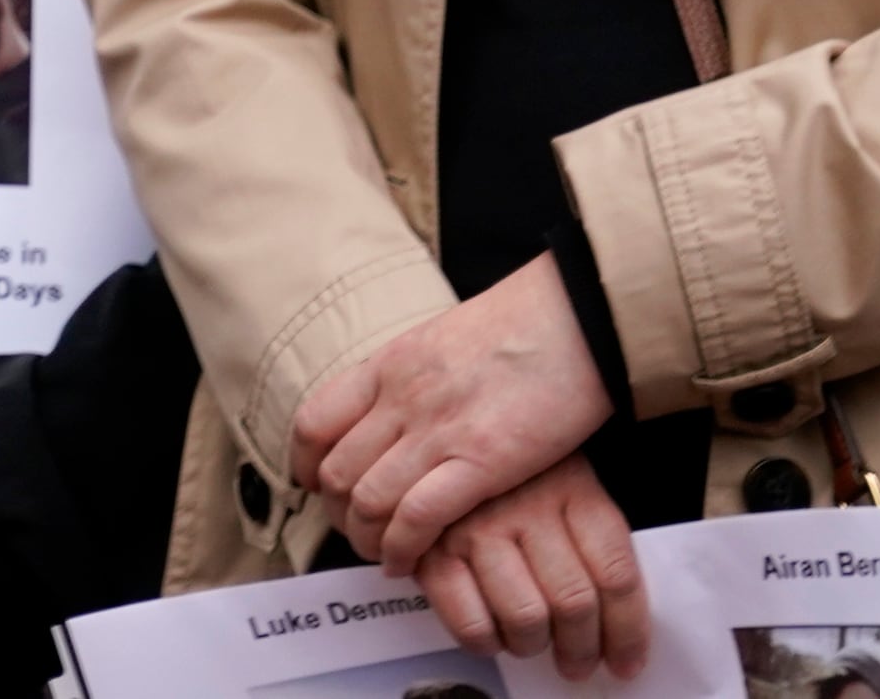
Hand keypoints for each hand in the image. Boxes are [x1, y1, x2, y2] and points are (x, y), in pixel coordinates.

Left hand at [295, 257, 614, 569]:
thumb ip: (413, 376)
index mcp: (388, 365)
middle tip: (354, 532)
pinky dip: (404, 547)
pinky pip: (418, 516)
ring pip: (369, 499)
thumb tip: (399, 408)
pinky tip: (408, 561)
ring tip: (380, 555)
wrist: (574, 319)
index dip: (306, 464)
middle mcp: (400, 398)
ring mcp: (436, 430)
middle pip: (337, 471)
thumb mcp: (443, 341)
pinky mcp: (480, 462)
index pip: (315, 422)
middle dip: (337, 513)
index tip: (315, 487)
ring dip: (366, 538)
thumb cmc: (522, 328)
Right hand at [410, 454, 647, 681]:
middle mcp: (527, 505)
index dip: (628, 632)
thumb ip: (594, 540)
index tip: (626, 661)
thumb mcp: (569, 479)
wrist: (437, 425)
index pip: (616, 575)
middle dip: (581, 649)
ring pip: (525, 618)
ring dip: (532, 645)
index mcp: (574, 487)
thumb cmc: (514, 469)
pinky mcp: (432, 546)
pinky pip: (470, 621)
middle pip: (573, 602)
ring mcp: (477, 525)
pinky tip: (490, 634)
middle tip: (577, 662)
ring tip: (530, 642)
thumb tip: (620, 623)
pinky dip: (485, 642)